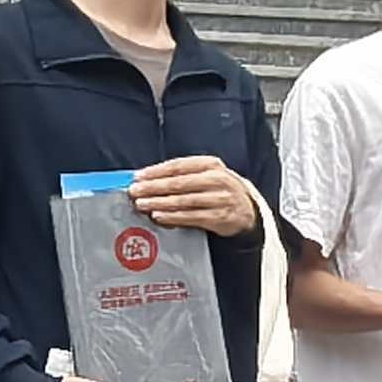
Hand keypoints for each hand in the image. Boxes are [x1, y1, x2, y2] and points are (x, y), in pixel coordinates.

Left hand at [127, 157, 259, 235]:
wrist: (247, 210)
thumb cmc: (218, 191)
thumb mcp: (206, 175)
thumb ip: (181, 176)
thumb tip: (148, 181)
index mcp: (210, 164)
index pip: (178, 166)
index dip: (156, 171)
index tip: (138, 177)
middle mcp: (217, 179)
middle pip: (179, 183)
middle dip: (153, 188)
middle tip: (135, 192)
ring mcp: (220, 199)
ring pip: (184, 200)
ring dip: (160, 203)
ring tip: (142, 205)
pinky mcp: (220, 217)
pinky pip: (192, 217)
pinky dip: (173, 217)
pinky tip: (159, 216)